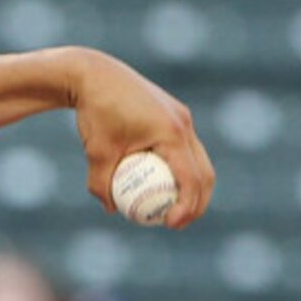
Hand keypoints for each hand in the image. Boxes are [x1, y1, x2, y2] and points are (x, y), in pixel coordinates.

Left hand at [69, 48, 214, 227]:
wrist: (96, 75)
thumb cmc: (95, 113)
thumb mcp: (96, 152)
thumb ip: (101, 184)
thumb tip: (110, 208)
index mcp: (171, 133)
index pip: (191, 178)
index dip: (187, 206)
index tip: (170, 225)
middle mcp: (184, 124)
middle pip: (204, 172)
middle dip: (197, 202)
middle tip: (178, 223)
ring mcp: (182, 118)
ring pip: (199, 160)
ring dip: (192, 186)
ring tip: (174, 209)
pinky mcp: (175, 115)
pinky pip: (185, 148)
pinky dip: (180, 168)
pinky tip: (162, 183)